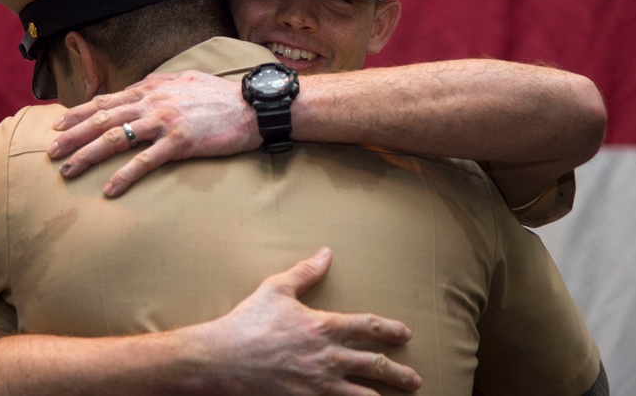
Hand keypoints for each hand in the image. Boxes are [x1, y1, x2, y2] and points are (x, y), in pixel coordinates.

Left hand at [48, 71, 261, 195]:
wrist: (251, 106)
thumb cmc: (220, 96)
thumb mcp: (185, 80)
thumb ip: (159, 84)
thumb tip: (140, 88)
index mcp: (153, 88)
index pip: (107, 100)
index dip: (80, 113)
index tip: (58, 125)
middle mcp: (153, 102)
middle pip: (103, 118)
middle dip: (72, 135)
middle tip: (50, 151)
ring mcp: (165, 121)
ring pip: (116, 137)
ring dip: (88, 155)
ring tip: (68, 170)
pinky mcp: (180, 142)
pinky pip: (145, 161)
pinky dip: (125, 175)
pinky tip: (110, 189)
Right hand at [196, 247, 420, 394]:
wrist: (222, 359)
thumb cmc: (248, 322)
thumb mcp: (276, 288)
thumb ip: (305, 272)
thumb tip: (326, 253)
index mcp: (324, 326)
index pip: (369, 327)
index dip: (391, 330)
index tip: (405, 334)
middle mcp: (328, 357)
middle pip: (374, 365)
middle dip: (398, 373)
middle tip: (413, 379)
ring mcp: (319, 384)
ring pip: (363, 395)